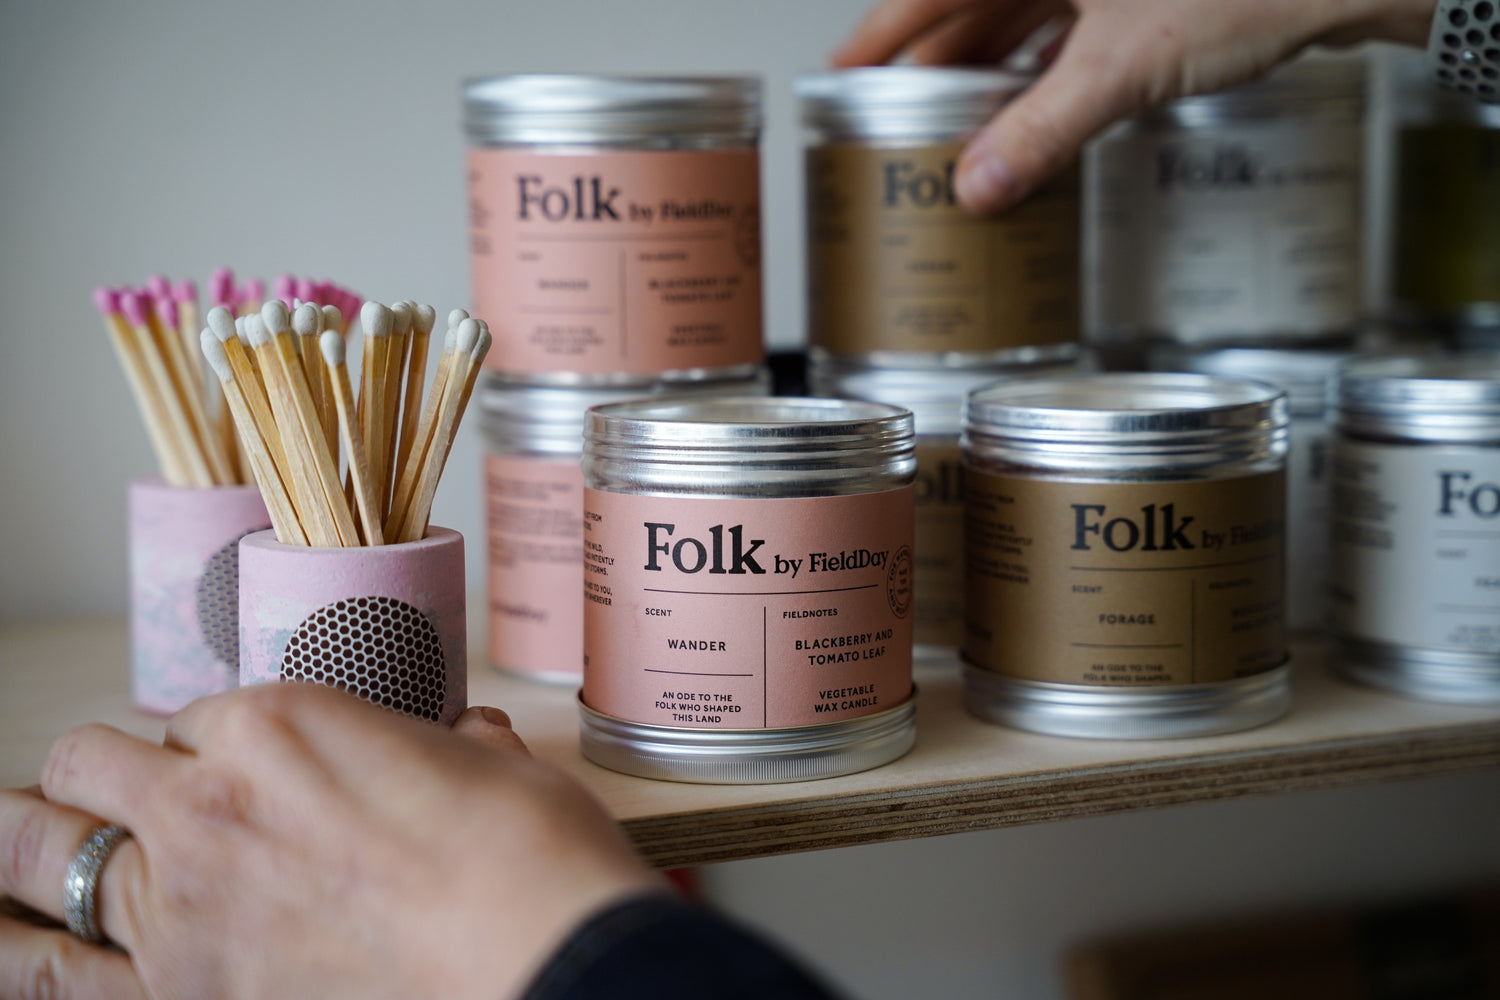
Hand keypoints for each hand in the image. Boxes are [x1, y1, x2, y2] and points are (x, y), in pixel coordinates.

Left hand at [0, 684, 664, 999]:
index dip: (225, 741)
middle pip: (96, 765)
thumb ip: (449, 744)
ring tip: (14, 835)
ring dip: (28, 838)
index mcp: (281, 723)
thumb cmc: (528, 856)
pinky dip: (25, 954)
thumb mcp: (493, 765)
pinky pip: (52, 977)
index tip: (253, 766)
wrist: (546, 959)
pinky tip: (8, 944)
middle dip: (110, 773)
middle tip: (138, 796)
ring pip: (42, 849)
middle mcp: (209, 801)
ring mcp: (179, 907)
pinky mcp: (180, 997)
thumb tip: (460, 741)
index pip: (203, 717)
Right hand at [834, 0, 1435, 212]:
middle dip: (933, 66)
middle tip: (891, 121)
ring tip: (951, 130)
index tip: (842, 75)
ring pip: (1017, 20)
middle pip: (970, 7)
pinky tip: (1025, 114)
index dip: (882, 35)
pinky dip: (1039, 73)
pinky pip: (1064, 32)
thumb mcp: (1123, 65)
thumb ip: (1044, 130)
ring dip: (986, 75)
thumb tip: (979, 185)